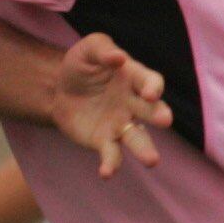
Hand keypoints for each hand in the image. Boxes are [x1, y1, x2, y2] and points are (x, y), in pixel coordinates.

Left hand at [49, 31, 168, 176]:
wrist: (58, 88)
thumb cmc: (81, 64)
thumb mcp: (89, 49)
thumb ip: (103, 50)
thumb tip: (118, 57)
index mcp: (135, 78)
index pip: (151, 82)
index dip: (153, 87)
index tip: (151, 92)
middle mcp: (135, 104)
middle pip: (152, 111)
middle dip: (159, 115)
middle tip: (165, 120)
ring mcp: (122, 125)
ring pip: (138, 139)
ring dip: (145, 150)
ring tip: (152, 160)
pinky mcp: (105, 141)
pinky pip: (112, 155)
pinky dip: (111, 164)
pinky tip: (106, 173)